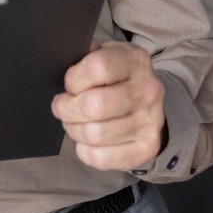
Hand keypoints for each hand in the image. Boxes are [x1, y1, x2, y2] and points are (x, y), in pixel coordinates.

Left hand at [51, 41, 165, 171]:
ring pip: (94, 134)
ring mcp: (150, 121)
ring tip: (74, 122)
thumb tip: (61, 60)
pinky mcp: (146, 148)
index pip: (98, 67)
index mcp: (135, 60)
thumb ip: (86, 56)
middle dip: (67, 109)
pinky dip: (85, 150)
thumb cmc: (117, 77)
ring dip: (74, 129)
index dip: (74, 79)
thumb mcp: (107, 54)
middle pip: (94, 106)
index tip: (69, 84)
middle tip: (62, 107)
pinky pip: (101, 157)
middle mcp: (147, 90)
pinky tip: (86, 140)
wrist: (151, 105)